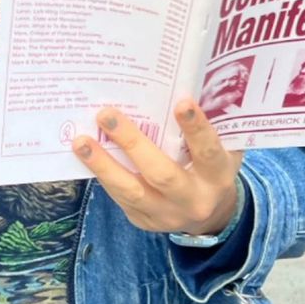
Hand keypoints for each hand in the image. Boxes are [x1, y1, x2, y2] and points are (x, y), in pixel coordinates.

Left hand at [72, 99, 242, 235]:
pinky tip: (85, 154)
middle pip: (162, 173)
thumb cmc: (211, 167)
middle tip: (106, 114)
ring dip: (103, 164)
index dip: (195, 128)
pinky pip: (120, 196)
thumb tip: (189, 83)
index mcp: (217, 177)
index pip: (208, 152)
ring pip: (131, 190)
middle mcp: (193, 199)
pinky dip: (102, 173)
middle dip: (132, 142)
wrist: (208, 216)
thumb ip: (212, 123)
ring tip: (81, 141)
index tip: (181, 102)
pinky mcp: (144, 220)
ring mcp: (167, 214)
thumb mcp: (223, 147)